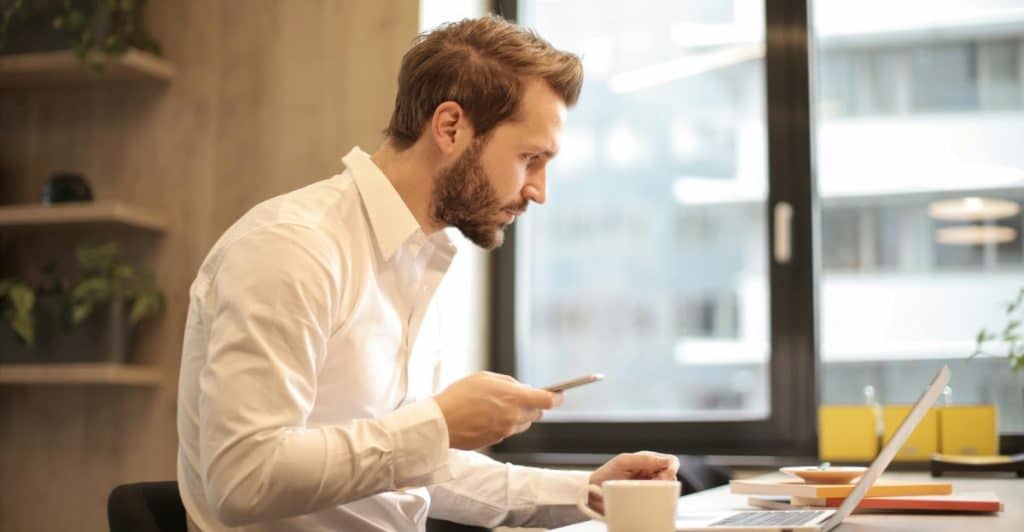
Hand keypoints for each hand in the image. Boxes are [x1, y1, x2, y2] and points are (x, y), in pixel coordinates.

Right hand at [433, 371, 562, 449]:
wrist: (440, 422)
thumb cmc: (460, 395)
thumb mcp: (485, 378)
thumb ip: (509, 383)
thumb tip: (522, 389)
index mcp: (514, 398)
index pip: (548, 401)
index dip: (557, 397)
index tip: (560, 394)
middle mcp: (514, 417)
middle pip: (537, 413)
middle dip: (534, 405)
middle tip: (521, 397)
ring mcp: (506, 431)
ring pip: (523, 423)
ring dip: (519, 415)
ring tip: (498, 406)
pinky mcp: (496, 441)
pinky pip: (508, 431)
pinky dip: (504, 424)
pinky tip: (487, 417)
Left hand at [587, 452, 678, 513]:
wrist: (593, 491)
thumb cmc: (607, 474)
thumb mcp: (623, 462)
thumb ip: (644, 459)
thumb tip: (667, 461)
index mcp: (648, 461)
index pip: (671, 461)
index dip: (672, 468)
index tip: (664, 476)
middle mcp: (651, 473)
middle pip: (672, 476)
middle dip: (667, 481)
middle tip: (653, 484)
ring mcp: (650, 486)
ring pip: (668, 488)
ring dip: (662, 491)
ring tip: (647, 491)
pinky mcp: (647, 499)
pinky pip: (660, 500)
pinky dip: (658, 500)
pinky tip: (648, 500)